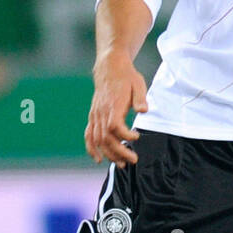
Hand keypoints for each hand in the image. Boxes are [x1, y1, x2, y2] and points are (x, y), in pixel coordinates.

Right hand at [85, 48, 147, 166]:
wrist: (110, 68)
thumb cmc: (127, 77)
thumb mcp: (138, 84)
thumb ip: (140, 98)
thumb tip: (143, 110)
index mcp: (113, 105)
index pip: (114, 126)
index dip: (125, 135)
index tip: (136, 137)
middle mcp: (101, 112)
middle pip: (106, 137)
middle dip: (119, 152)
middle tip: (133, 160)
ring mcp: (95, 115)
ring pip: (97, 140)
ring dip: (108, 154)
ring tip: (121, 164)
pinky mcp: (93, 116)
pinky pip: (88, 135)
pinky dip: (91, 148)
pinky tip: (98, 159)